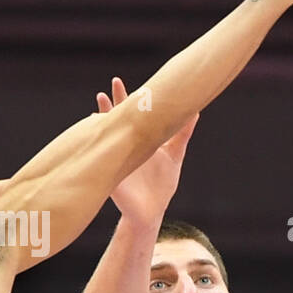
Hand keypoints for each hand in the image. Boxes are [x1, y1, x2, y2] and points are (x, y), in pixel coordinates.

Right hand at [97, 77, 196, 221]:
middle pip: (118, 118)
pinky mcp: (113, 174)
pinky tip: (96, 140)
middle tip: (113, 85)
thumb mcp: (174, 154)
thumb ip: (182, 133)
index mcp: (139, 139)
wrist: (151, 210)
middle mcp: (126, 145)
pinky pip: (105, 159)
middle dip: (115, 102)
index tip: (124, 81)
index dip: (129, 97)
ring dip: (103, 121)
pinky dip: (101, 151)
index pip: (132, 113)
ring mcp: (117, 158)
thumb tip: (196, 110)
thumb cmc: (161, 184)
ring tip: (98, 107)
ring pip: (108, 135)